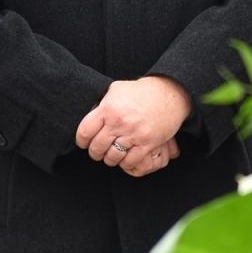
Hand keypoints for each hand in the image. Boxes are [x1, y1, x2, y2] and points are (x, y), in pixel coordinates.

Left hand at [75, 76, 192, 175]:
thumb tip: (92, 112)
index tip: (84, 143)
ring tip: (111, 157)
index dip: (82, 141)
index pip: (85, 132)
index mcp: (108, 109)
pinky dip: (126, 163)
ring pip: (112, 157)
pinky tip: (126, 159)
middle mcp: (118, 123)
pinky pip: (130, 161)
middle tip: (98, 153)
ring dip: (110, 160)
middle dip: (95, 153)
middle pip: (97, 147)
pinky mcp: (147, 143)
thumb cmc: (142, 91)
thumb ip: (103, 102)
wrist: (169, 94)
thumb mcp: (117, 89)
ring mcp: (133, 134)